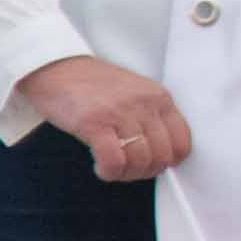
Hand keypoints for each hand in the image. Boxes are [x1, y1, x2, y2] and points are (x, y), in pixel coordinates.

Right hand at [14, 52, 193, 183]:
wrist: (57, 67)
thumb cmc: (94, 84)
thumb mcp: (135, 92)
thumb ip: (152, 116)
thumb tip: (163, 155)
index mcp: (159, 96)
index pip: (182, 141)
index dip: (169, 161)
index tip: (154, 164)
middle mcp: (144, 103)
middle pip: (162, 156)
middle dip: (146, 171)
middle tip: (129, 169)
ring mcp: (120, 112)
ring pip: (140, 162)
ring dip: (126, 174)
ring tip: (113, 168)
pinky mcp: (94, 123)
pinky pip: (114, 161)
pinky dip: (109, 172)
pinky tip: (101, 167)